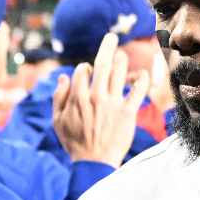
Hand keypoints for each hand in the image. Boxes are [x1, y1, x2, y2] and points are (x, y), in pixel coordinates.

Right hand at [52, 32, 148, 166]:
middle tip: (112, 37)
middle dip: (108, 47)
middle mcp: (96, 97)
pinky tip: (142, 74)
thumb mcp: (57, 121)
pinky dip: (142, 80)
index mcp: (78, 97)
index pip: (84, 71)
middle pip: (104, 65)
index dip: (86, 67)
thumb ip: (59, 97)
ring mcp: (114, 104)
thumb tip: (63, 77)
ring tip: (123, 55)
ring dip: (123, 61)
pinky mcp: (128, 114)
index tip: (88, 71)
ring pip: (121, 74)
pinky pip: (138, 92)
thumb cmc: (74, 142)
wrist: (94, 163)